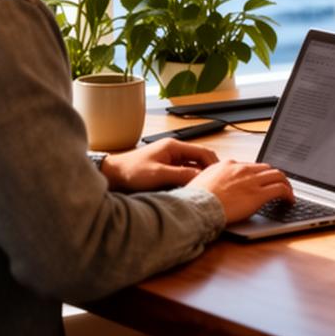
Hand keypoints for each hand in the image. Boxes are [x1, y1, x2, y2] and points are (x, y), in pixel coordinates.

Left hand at [101, 138, 218, 191]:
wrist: (113, 174)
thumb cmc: (131, 171)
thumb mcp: (158, 174)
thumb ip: (181, 175)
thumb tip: (201, 177)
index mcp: (174, 147)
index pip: (203, 152)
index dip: (214, 164)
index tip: (221, 176)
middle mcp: (174, 150)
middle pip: (200, 158)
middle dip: (210, 170)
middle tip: (217, 184)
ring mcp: (170, 158)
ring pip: (193, 165)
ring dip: (200, 175)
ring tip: (207, 187)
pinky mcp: (166, 167)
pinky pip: (184, 171)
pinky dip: (191, 178)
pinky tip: (192, 188)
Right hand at [194, 156, 295, 222]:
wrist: (197, 207)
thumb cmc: (195, 200)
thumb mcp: (201, 183)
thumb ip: (212, 181)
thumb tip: (213, 188)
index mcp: (227, 165)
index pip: (249, 166)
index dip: (257, 174)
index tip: (259, 181)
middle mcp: (242, 169)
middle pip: (265, 168)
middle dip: (273, 176)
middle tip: (277, 184)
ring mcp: (251, 181)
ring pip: (277, 175)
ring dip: (284, 183)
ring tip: (287, 191)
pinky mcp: (259, 194)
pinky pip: (280, 189)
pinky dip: (288, 193)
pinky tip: (289, 200)